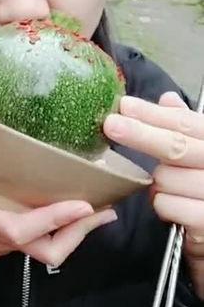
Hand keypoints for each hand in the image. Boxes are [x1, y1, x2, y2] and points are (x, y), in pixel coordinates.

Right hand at [0, 89, 116, 277]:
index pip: (28, 229)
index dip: (57, 218)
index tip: (86, 204)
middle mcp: (5, 238)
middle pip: (52, 250)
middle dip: (79, 233)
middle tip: (103, 208)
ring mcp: (8, 246)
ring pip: (51, 251)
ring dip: (75, 233)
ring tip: (100, 210)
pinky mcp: (7, 246)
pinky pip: (42, 244)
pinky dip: (61, 230)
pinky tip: (73, 210)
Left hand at [103, 91, 203, 294]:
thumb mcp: (199, 156)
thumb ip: (186, 129)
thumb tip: (167, 98)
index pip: (185, 124)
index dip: (153, 114)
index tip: (125, 105)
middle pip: (175, 146)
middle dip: (140, 135)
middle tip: (111, 124)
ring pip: (166, 179)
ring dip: (157, 184)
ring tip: (170, 189)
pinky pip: (168, 205)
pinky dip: (163, 205)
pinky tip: (173, 207)